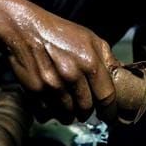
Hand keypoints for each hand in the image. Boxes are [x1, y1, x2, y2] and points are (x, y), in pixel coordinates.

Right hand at [0, 0, 119, 122]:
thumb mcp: (89, 38)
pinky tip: (52, 104)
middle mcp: (72, 75)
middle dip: (87, 111)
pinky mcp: (35, 91)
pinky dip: (51, 114)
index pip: (106, 97)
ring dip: (70, 114)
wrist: (24, 28)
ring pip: (67, 114)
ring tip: (69, 107)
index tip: (110, 116)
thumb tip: (121, 75)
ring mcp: (53, 85)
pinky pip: (47, 114)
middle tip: (85, 108)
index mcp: (89, 61)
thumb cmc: (59, 32)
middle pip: (86, 108)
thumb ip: (107, 58)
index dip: (110, 111)